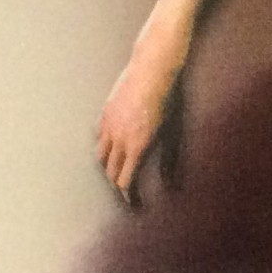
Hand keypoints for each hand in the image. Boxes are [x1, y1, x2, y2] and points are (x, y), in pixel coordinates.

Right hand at [96, 41, 181, 202]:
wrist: (152, 68)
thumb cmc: (168, 99)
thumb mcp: (173, 131)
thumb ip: (169, 159)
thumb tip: (171, 184)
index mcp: (137, 146)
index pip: (126, 181)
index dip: (128, 195)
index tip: (133, 203)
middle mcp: (119, 139)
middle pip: (111, 171)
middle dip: (117, 185)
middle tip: (125, 192)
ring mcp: (109, 125)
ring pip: (101, 156)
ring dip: (107, 168)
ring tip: (115, 173)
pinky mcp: (105, 113)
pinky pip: (98, 137)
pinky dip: (103, 147)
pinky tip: (109, 149)